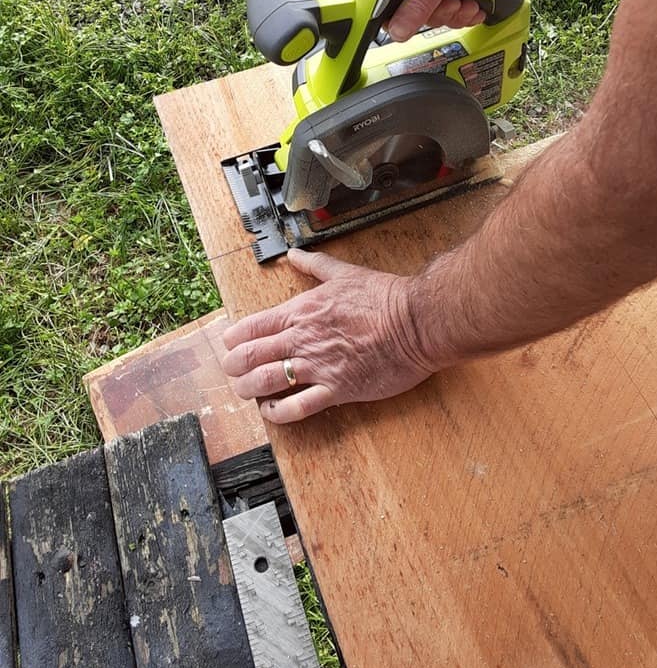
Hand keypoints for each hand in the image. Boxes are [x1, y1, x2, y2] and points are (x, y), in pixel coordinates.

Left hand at [222, 249, 437, 423]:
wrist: (416, 322)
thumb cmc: (384, 298)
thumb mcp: (344, 273)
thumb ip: (314, 266)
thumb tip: (295, 254)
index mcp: (301, 311)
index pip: (252, 326)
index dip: (233, 339)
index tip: (229, 345)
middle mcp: (303, 339)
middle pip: (250, 356)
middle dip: (234, 366)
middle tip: (232, 371)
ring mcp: (317, 366)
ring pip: (265, 381)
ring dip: (247, 389)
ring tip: (245, 391)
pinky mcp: (336, 389)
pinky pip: (297, 407)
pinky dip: (278, 413)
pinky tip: (272, 411)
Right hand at [387, 0, 526, 40]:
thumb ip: (422, 0)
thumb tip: (399, 29)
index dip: (394, 12)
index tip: (411, 21)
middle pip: (408, 7)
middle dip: (436, 12)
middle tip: (452, 4)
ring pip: (430, 10)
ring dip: (453, 14)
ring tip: (468, 3)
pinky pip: (447, 6)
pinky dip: (462, 11)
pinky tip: (474, 4)